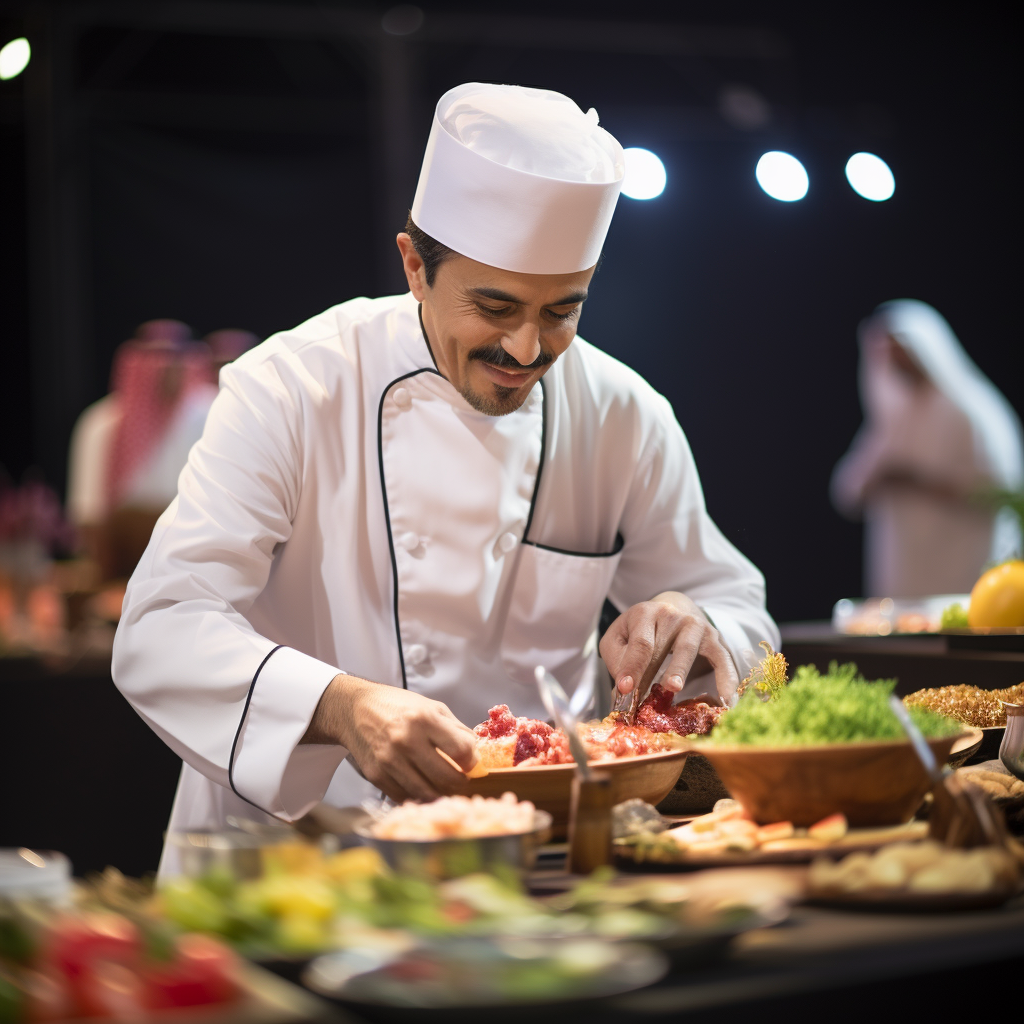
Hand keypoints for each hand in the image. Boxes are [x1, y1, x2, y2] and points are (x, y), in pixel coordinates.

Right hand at [303, 674, 479, 801]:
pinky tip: (423, 786)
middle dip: (460, 782)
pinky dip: (418, 796)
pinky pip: (405, 797)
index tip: (471, 763)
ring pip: (427, 793)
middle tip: (461, 778)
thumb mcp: (432, 707)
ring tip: (444, 785)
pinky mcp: (376, 776)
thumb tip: (477, 754)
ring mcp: (390, 761)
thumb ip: (457, 730)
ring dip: (441, 793)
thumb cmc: (398, 706)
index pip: (461, 751)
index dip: (472, 761)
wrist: (355, 709)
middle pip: (447, 777)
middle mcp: (406, 740)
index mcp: (424, 719)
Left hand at [599, 592, 738, 706]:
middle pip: (662, 647)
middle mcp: (671, 616)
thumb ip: (618, 662)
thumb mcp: (619, 638)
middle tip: (644, 699)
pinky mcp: (714, 639)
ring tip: (674, 688)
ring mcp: (695, 626)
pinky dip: (726, 679)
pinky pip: (722, 659)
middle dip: (651, 675)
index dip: (631, 667)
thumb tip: (622, 693)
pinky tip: (726, 700)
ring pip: (688, 649)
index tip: (624, 689)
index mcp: (644, 614)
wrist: (673, 609)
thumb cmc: (640, 631)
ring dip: (680, 669)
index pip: (639, 643)